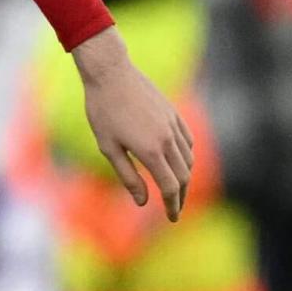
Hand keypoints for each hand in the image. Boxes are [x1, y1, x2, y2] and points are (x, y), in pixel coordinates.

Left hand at [73, 27, 193, 220]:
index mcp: (150, 150)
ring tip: (175, 189)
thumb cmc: (102, 110)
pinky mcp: (174, 113)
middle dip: (180, 197)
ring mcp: (174, 125)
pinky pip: (189, 141)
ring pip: (189, 160)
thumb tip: (142, 201)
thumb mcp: (108, 146)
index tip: (171, 217)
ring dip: (185, 178)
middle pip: (183, 177)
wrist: (111, 72)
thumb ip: (128, 176)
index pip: (170, 187)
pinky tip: (179, 162)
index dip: (172, 205)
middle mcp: (168, 139)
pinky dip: (187, 157)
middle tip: (174, 210)